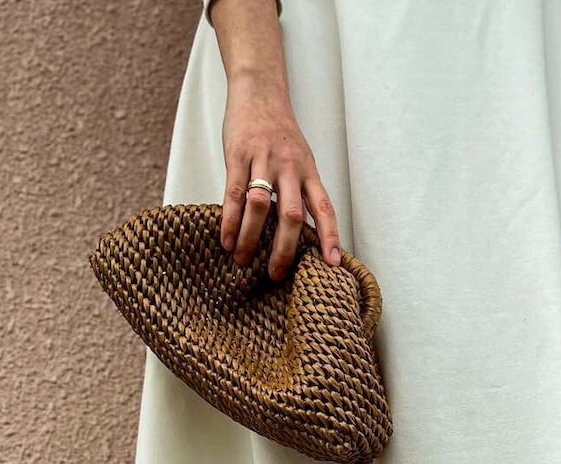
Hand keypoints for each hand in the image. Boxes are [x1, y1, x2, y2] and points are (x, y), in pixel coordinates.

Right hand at [219, 72, 341, 281]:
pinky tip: (226, 240)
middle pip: (292, 215)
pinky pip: (234, 193)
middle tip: (276, 274)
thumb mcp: (300, 160)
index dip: (330, 237)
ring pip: (261, 206)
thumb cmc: (281, 133)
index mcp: (309, 171)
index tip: (333, 263)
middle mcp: (291, 168)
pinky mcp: (238, 155)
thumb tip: (300, 231)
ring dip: (252, 238)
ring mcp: (264, 161)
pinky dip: (230, 220)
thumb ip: (300, 192)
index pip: (325, 209)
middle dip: (285, 249)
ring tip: (243, 261)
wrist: (259, 92)